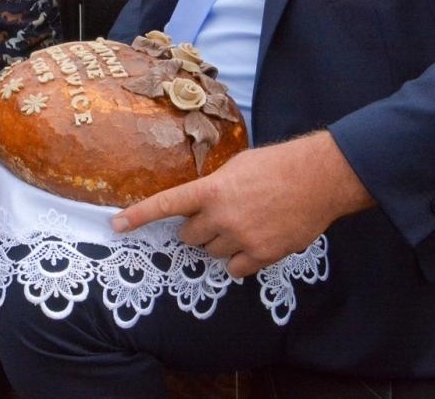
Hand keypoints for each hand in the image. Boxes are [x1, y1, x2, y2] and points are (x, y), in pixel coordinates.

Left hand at [110, 132, 373, 277]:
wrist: (318, 179)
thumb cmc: (277, 165)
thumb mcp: (237, 167)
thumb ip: (214, 187)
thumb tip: (200, 203)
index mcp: (212, 190)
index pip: (166, 204)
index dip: (139, 216)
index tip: (116, 225)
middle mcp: (221, 216)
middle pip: (189, 237)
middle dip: (198, 229)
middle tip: (219, 217)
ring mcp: (242, 238)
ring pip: (212, 253)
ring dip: (220, 243)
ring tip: (244, 224)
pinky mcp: (262, 255)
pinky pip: (235, 270)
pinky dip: (240, 261)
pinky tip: (254, 243)